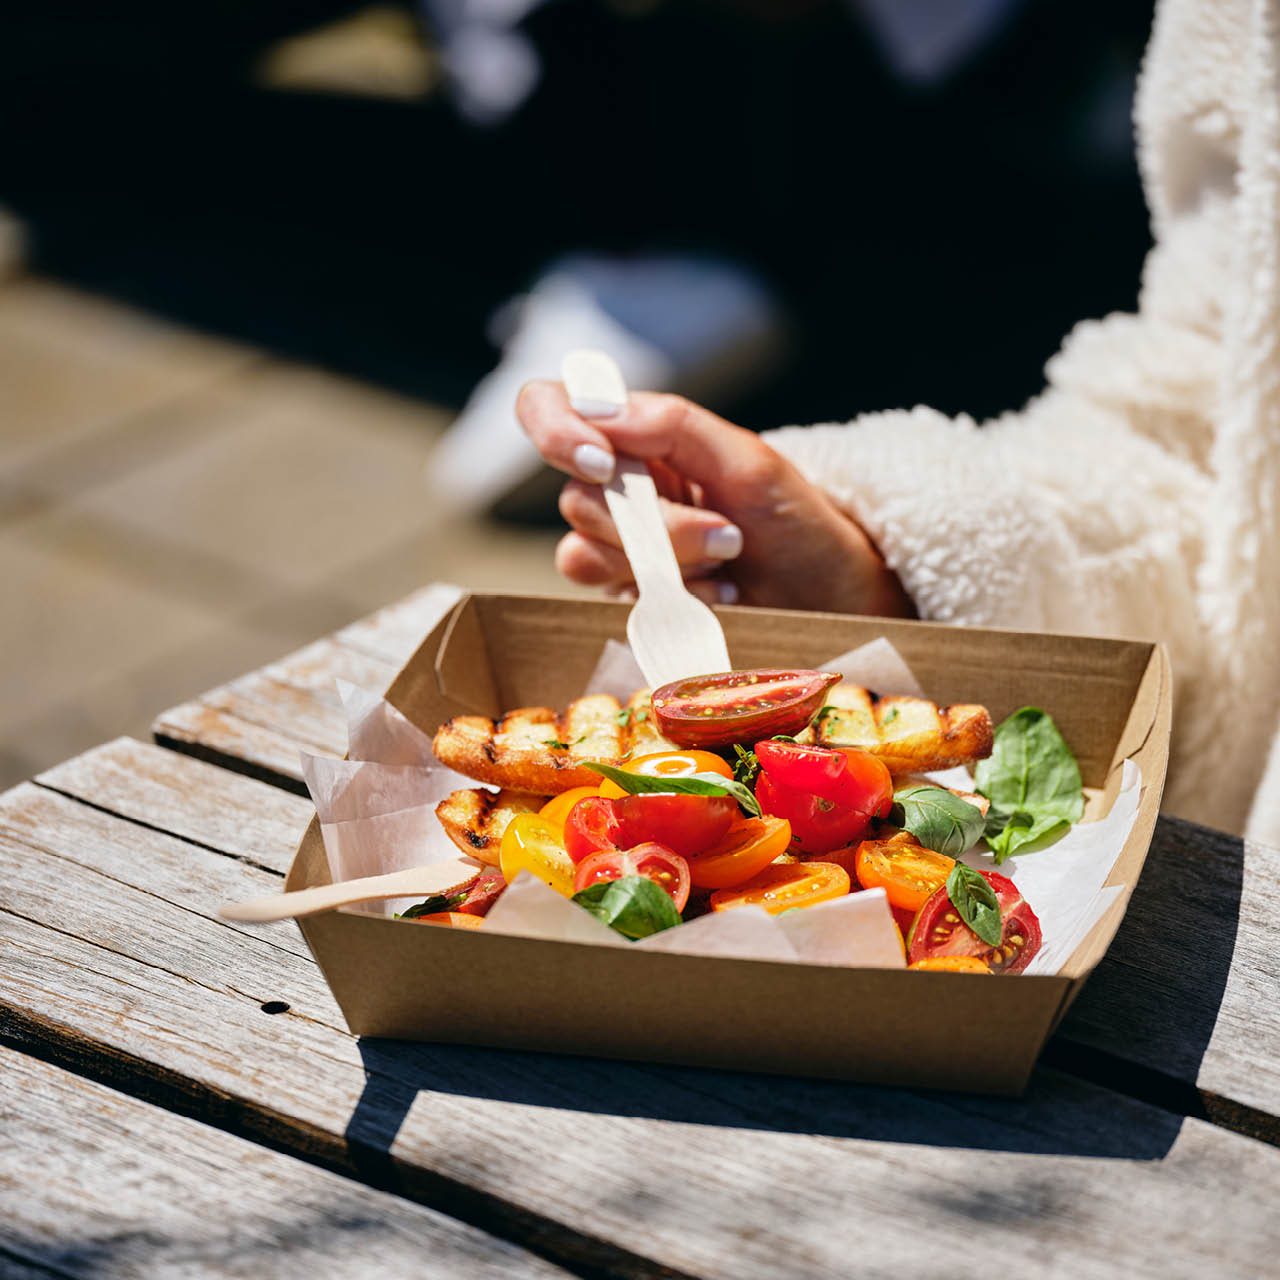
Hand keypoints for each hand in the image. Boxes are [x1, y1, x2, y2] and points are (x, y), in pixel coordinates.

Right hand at [514, 382, 913, 616]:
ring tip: (728, 565)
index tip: (602, 462)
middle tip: (726, 536)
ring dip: (665, 565)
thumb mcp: (750, 462)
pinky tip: (721, 596)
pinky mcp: (631, 598)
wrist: (831, 600)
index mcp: (640, 436)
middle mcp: (620, 487)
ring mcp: (621, 547)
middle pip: (576, 500)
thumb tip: (597, 409)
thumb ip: (673, 426)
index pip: (550, 408)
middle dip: (654, 526)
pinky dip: (672, 600)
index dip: (555, 430)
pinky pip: (614, 600)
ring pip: (583, 556)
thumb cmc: (799, 523)